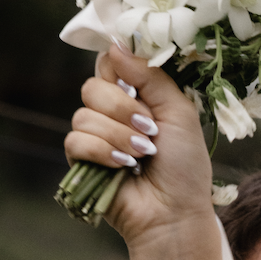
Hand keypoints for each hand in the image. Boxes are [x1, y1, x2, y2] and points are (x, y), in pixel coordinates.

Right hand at [64, 43, 215, 246]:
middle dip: (122, 108)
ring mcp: (96, 137)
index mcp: (137, 97)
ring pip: (84, 115)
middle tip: (149, 130)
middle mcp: (113, 113)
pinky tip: (123, 167)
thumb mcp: (179, 112)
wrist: (174, 214)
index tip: (133, 80)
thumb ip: (150, 75)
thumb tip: (114, 44)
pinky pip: (76, 141)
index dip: (118, 67)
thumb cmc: (185, 168)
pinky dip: (101, 152)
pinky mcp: (83, 162)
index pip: (110, 63)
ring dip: (117, 135)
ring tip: (142, 155)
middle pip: (93, 86)